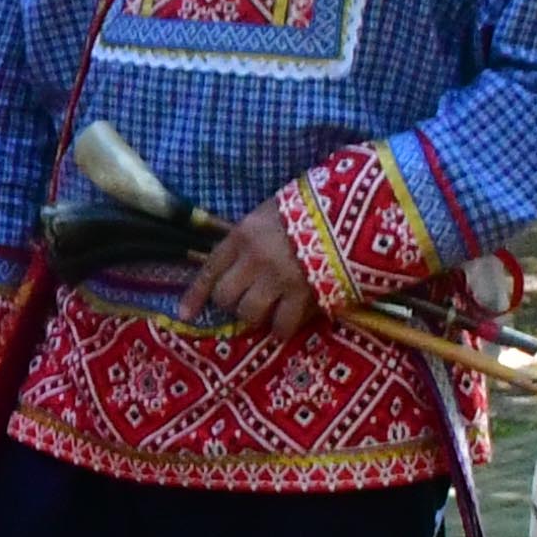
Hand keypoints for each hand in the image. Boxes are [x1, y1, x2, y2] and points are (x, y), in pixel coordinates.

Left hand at [186, 209, 323, 339]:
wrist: (352, 210)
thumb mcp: (269, 212)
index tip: (185, 314)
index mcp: (243, 234)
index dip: (196, 295)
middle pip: (226, 297)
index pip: (210, 269)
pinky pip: (283, 323)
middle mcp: (254, 258)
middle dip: (232, 304)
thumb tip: (235, 262)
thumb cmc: (309, 208)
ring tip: (267, 313)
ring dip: (256, 317)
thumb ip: (249, 237)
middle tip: (245, 303)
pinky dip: (282, 329)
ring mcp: (278, 278)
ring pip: (249, 313)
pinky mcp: (304, 293)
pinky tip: (285, 327)